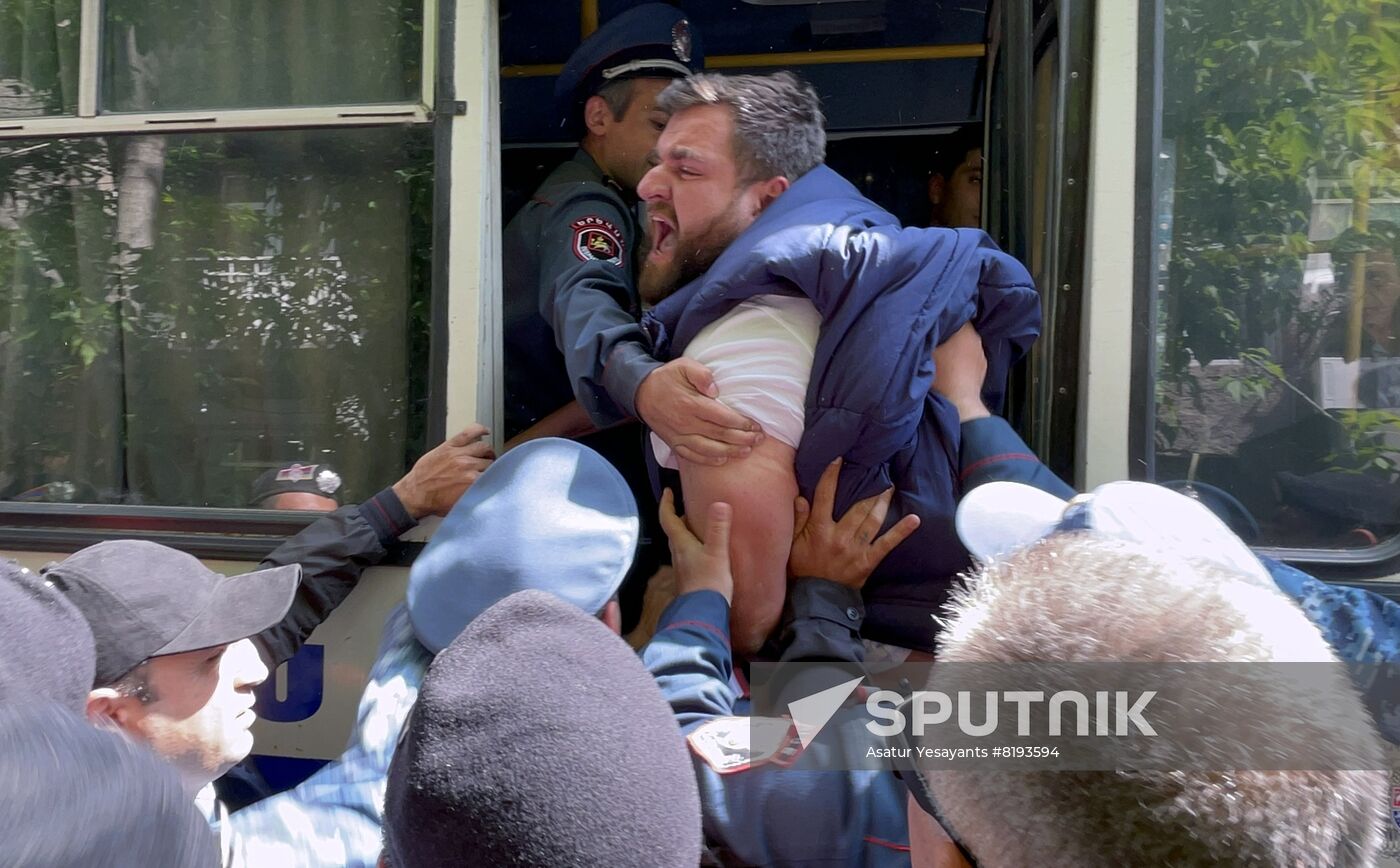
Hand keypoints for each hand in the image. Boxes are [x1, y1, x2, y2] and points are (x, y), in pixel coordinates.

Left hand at [392, 424, 494, 518]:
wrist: (415, 494)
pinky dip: (479, 429)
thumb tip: (490, 492)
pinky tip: (485, 431)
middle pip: (490, 462)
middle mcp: (468, 466)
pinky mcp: (449, 446)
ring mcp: (458, 454)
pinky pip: (468, 432)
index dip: (495, 478)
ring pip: (483, 447)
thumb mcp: (461, 505)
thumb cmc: (435, 502)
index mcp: (473, 483)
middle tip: (487, 471)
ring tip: (486, 456)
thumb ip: (477, 497)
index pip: (494, 476)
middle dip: (490, 467)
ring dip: (487, 452)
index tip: (495, 480)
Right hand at [635, 358, 762, 465]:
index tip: (755, 425)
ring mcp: (679, 435)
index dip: (741, 423)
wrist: (641, 393)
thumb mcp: (683, 366)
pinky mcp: (674, 443)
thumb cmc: (667, 378)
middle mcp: (686, 423)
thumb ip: (701, 374)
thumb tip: (715, 389)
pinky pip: (692, 456)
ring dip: (729, 451)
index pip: (722, 417)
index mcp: (691, 403)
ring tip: (746, 451)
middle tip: (759, 440)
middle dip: (742, 438)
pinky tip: (722, 460)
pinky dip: (708, 460)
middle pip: (719, 434)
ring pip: (708, 448)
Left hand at [658, 488, 733, 602]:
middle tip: (690, 505)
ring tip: (700, 524)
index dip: (666, 503)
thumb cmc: (709, 583)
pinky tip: (707, 548)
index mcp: (681, 544)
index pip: (668, 519)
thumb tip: (719, 503)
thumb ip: (718, 528)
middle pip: (674, 530)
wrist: (703, 614)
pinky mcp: (690, 576)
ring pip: (681, 542)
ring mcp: (682, 566)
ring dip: (687, 531)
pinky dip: (694, 544)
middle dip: (680, 515)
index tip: (668, 491)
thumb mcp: (717, 553)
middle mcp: (678, 553)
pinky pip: (689, 554)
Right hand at [789, 458, 920, 589]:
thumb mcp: (792, 544)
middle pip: (857, 505)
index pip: (825, 496)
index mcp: (820, 529)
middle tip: (877, 471)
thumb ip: (798, 520)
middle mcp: (840, 535)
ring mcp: (856, 548)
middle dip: (868, 487)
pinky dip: (901, 531)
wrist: (816, 598)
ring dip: (882, 501)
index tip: (840, 460)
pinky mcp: (868, 561)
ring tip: (890, 487)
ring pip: (873, 519)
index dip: (832, 476)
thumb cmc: (801, 569)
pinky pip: (887, 544)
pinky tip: (915, 519)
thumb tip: (801, 497)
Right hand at [932, 322, 990, 421]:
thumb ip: (929, 338)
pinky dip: (964, 358)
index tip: (935, 321)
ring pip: (967, 343)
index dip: (944, 316)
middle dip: (950, 332)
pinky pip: (971, 356)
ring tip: (945, 354)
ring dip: (957, 346)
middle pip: (961, 328)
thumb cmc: (942, 377)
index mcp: (964, 331)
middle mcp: (976, 338)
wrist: (960, 403)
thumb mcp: (928, 354)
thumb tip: (928, 327)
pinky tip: (954, 366)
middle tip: (936, 338)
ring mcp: (981, 353)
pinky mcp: (983, 367)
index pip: (956, 313)